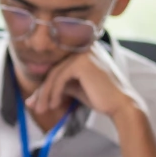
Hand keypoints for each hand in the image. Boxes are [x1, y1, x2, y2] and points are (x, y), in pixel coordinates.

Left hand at [26, 45, 142, 127]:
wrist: (122, 105)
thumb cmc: (101, 97)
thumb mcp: (75, 87)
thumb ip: (58, 85)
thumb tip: (34, 96)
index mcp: (83, 48)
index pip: (57, 66)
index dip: (45, 84)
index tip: (35, 101)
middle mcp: (83, 46)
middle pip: (54, 69)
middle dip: (41, 90)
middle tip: (33, 106)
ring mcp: (83, 52)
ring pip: (54, 74)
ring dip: (44, 94)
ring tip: (41, 110)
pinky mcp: (81, 63)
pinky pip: (59, 78)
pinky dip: (54, 93)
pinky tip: (54, 105)